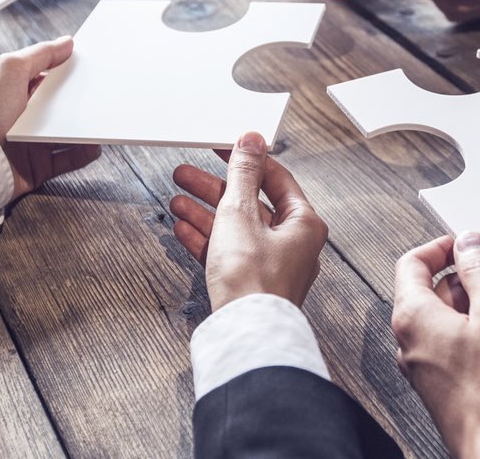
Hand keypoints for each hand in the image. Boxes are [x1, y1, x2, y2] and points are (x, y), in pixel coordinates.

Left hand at [0, 38, 100, 198]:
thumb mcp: (11, 67)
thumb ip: (41, 53)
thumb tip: (67, 42)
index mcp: (18, 92)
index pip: (49, 79)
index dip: (69, 73)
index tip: (91, 68)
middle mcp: (26, 117)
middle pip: (63, 107)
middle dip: (82, 101)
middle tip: (102, 94)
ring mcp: (34, 142)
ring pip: (69, 133)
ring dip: (87, 128)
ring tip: (101, 121)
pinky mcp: (40, 166)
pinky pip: (69, 159)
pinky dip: (83, 152)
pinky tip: (93, 144)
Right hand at [170, 132, 328, 309]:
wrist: (245, 337)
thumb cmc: (252, 281)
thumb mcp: (241, 214)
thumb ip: (243, 175)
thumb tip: (251, 141)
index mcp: (303, 223)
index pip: (274, 179)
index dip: (245, 160)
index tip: (221, 148)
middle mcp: (292, 244)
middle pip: (250, 204)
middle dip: (213, 189)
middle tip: (186, 174)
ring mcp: (272, 266)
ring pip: (235, 229)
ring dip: (204, 213)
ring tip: (176, 200)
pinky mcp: (251, 284)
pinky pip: (228, 253)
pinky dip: (206, 239)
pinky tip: (182, 229)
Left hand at [392, 234, 479, 458]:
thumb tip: (469, 243)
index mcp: (414, 316)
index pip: (414, 263)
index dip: (445, 248)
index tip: (474, 245)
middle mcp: (415, 341)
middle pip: (450, 292)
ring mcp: (433, 366)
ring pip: (469, 320)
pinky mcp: (452, 386)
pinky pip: (474, 347)